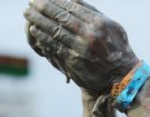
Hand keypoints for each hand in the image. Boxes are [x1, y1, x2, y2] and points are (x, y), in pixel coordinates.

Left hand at [24, 0, 138, 93]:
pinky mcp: (74, 61)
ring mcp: (80, 49)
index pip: (72, 8)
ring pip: (55, 31)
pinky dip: (44, 38)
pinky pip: (55, 47)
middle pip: (61, 17)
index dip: (56, 1)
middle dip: (43, 8)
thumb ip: (93, 12)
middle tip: (31, 1)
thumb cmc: (117, 49)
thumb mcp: (112, 26)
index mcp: (98, 23)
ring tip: (28, 13)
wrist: (122, 76)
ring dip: (39, 21)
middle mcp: (89, 35)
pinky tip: (35, 30)